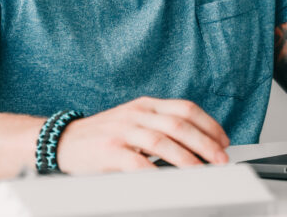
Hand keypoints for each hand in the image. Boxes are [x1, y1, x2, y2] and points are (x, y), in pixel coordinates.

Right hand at [55, 96, 230, 173]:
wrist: (63, 141)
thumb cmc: (102, 135)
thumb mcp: (133, 121)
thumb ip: (159, 125)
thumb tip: (195, 141)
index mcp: (146, 105)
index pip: (185, 108)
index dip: (209, 124)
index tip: (223, 140)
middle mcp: (137, 113)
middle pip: (179, 123)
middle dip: (205, 142)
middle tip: (220, 159)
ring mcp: (123, 130)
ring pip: (162, 140)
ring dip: (187, 157)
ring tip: (202, 171)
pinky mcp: (110, 150)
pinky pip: (137, 162)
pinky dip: (155, 172)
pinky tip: (167, 181)